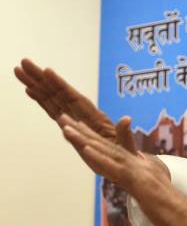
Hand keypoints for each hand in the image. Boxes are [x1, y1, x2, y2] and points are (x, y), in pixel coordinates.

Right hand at [14, 59, 135, 152]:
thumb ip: (124, 133)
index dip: (60, 85)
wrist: (121, 163)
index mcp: (94, 117)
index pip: (74, 97)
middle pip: (59, 94)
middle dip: (41, 79)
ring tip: (20, 71)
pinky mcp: (69, 127)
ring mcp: (74, 119)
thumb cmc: (124, 154)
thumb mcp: (126, 144)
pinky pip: (53, 111)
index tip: (47, 71)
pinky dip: (41, 100)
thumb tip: (126, 119)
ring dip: (36, 85)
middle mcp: (82, 115)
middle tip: (24, 63)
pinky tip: (30, 90)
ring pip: (52, 99)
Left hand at [59, 114, 186, 225]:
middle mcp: (143, 167)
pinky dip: (101, 158)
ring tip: (65, 128)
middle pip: (109, 148)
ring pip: (109, 153)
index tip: (80, 132)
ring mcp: (142, 174)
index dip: (98, 142)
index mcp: (145, 170)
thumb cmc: (182, 217)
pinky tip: (86, 149)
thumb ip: (152, 196)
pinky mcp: (141, 184)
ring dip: (86, 140)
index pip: (117, 154)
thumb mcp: (162, 203)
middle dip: (84, 134)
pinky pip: (117, 169)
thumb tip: (146, 196)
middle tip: (63, 119)